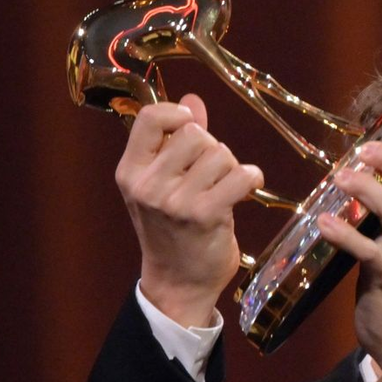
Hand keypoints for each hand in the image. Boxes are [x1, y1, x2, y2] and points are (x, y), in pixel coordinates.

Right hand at [115, 93, 263, 327]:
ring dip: (231, 167)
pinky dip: (251, 178)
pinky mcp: (205, 214)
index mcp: (130, 172)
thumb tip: (193, 99)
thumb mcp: (163, 184)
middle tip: (211, 174)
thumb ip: (175, 140)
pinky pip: (240, 174)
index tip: (190, 125)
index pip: (149, 117)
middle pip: (194, 134)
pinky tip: (246, 189)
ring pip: (219, 153)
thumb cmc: (173, 230)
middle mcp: (147, 185)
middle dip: (211, 148)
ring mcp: (174, 201)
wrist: (178, 282)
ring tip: (224, 187)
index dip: (176, 114)